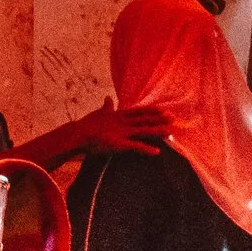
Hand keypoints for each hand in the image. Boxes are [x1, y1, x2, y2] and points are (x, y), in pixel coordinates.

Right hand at [10, 99, 172, 167]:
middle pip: (145, 119)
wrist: (77, 135)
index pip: (140, 111)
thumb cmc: (86, 125)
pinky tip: (157, 152)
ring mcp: (123, 132)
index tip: (164, 109)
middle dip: (160, 118)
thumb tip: (108, 98)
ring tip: (171, 132)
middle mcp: (124, 121)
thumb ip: (106, 107)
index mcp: (120, 115)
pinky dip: (147, 149)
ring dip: (158, 131)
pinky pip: (136, 146)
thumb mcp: (99, 113)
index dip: (153, 111)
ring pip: (145, 130)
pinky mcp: (120, 143)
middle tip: (174, 118)